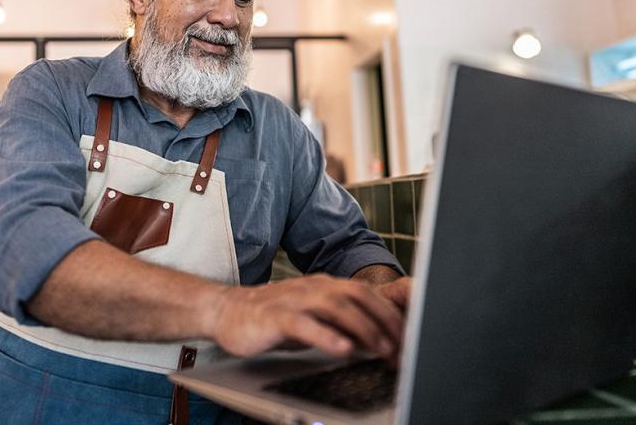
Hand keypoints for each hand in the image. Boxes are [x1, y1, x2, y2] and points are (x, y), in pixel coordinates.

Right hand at [209, 274, 404, 360]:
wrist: (226, 311)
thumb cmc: (273, 318)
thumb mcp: (313, 320)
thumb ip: (341, 326)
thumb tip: (376, 341)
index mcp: (325, 286)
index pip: (366, 294)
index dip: (391, 315)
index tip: (409, 338)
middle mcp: (313, 287)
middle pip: (357, 296)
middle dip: (385, 321)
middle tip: (402, 346)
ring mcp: (294, 299)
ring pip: (335, 307)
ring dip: (363, 328)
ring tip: (381, 348)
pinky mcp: (274, 316)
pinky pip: (304, 324)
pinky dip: (326, 336)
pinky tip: (342, 349)